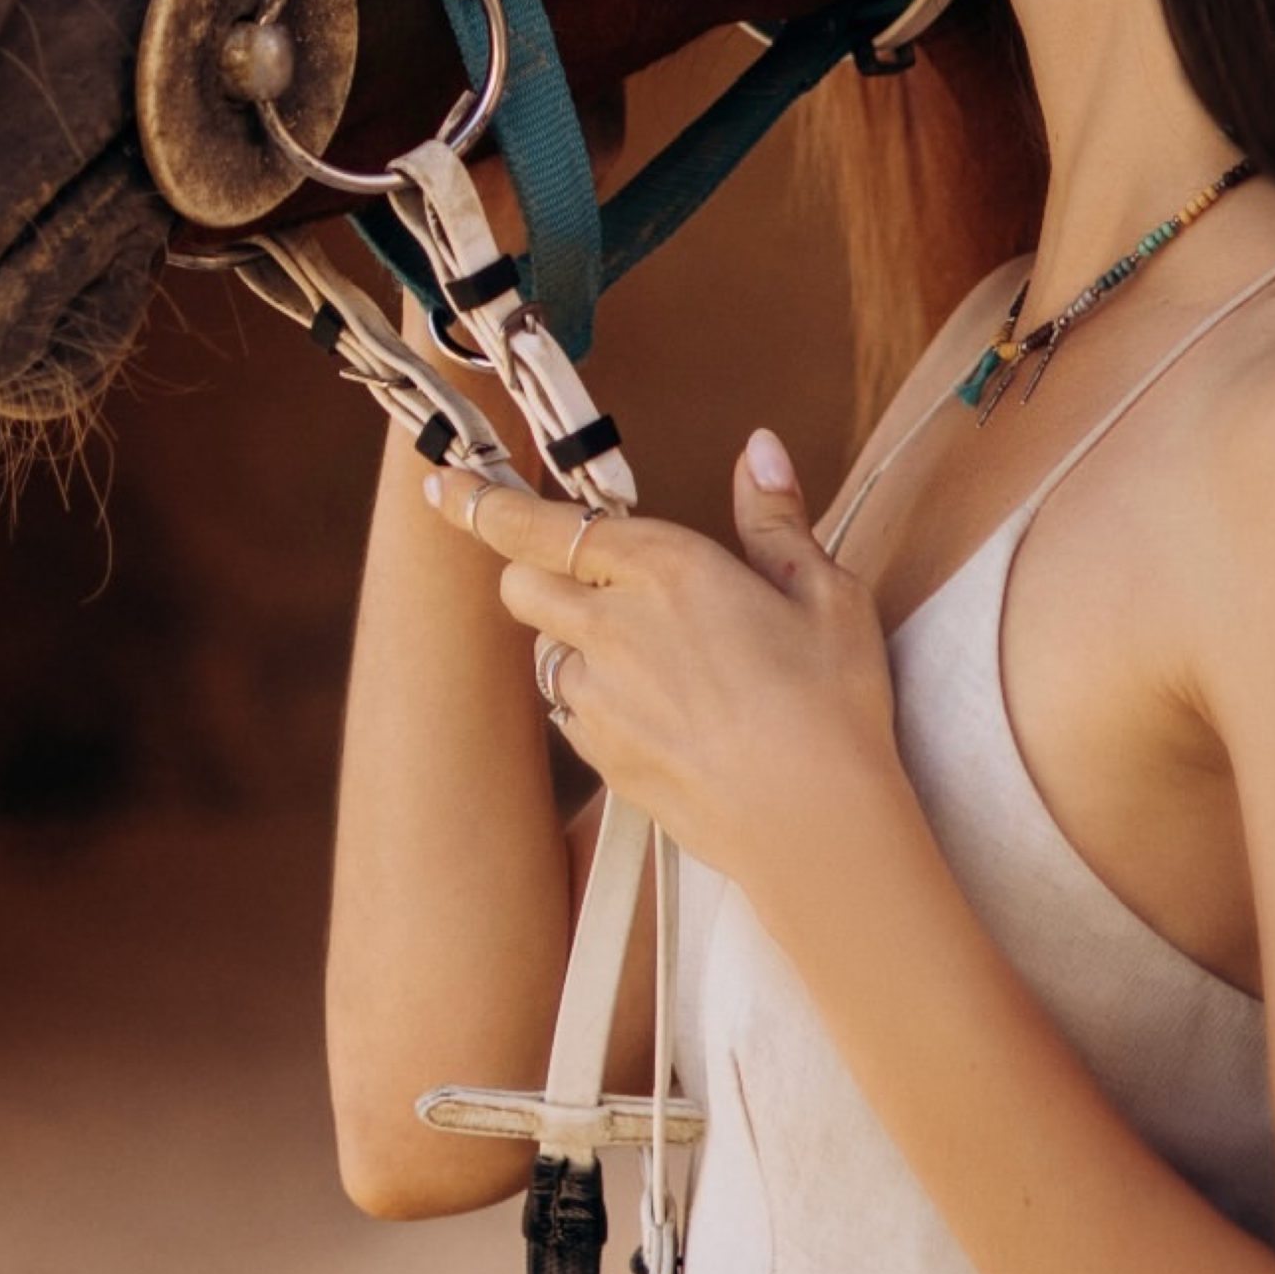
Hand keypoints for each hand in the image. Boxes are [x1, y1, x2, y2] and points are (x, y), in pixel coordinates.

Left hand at [425, 431, 903, 892]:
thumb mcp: (824, 592)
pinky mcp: (601, 758)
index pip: (543, 525)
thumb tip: (757, 447)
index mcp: (664, 569)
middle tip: (588, 576)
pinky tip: (658, 711)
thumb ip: (774, 515)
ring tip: (650, 655)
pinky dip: (591, 699)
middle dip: (534, 568)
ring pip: (543, 651)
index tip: (444, 484)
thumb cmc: (831, 702)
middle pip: (519, 583)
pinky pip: (569, 711)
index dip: (484, 502)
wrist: (815, 827)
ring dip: (570, 639)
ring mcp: (598, 699)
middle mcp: (613, 627)